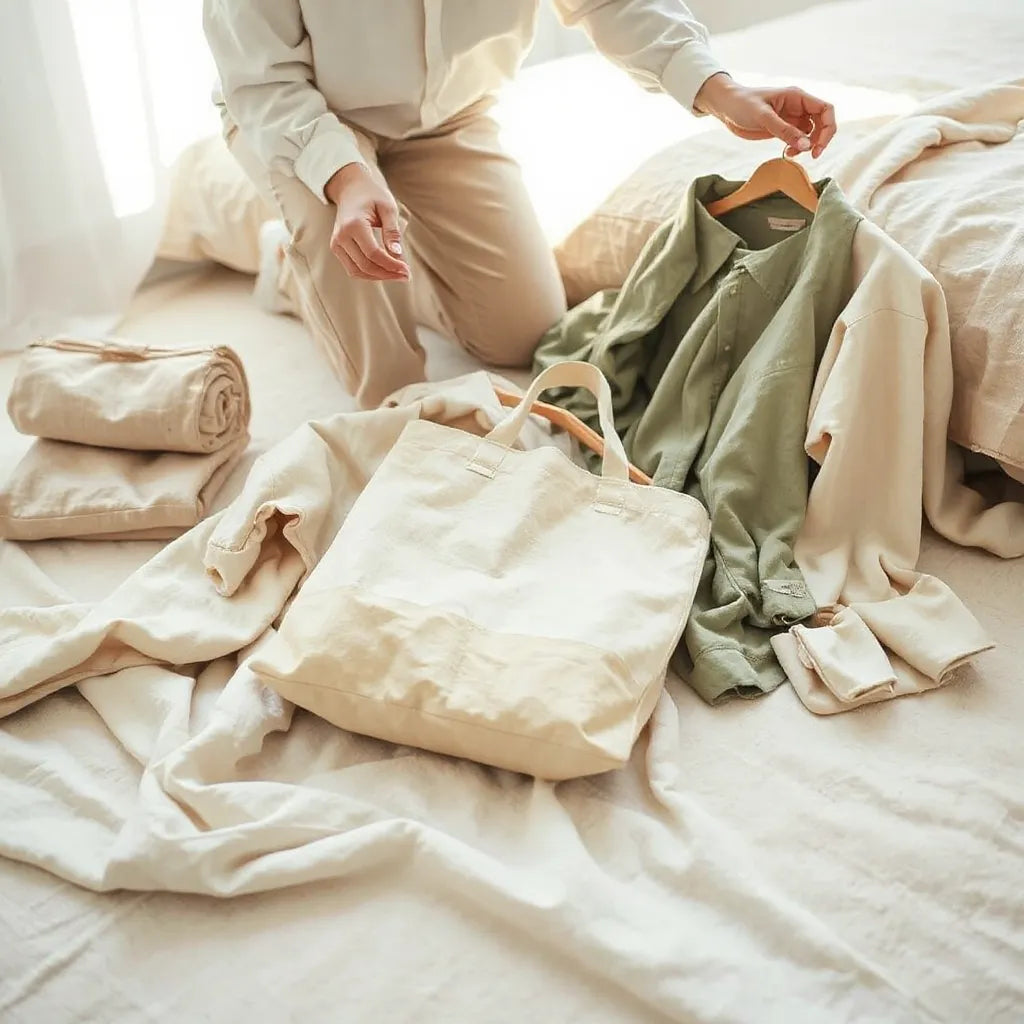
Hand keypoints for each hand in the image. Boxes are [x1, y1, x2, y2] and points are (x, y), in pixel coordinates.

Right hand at [324, 162, 408, 281]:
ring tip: (397, 274)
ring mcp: (336, 243)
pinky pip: (353, 269)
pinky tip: (384, 270)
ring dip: (378, 277)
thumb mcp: (388, 208)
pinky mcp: (336, 248)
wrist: (351, 189)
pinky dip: (369, 273)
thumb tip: (397, 255)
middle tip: (406, 275)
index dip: (391, 265)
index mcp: (354, 224)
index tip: (407, 270)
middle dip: (387, 273)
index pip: (373, 254)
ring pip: (357, 272)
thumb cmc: (372, 195)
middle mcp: (341, 236)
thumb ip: (392, 231)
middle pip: (365, 266)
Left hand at [695, 74, 836, 158]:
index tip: (817, 146)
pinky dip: (797, 149)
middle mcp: (798, 107)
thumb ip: (784, 131)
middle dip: (820, 139)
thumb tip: (806, 146)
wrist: (725, 107)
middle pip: (822, 123)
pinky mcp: (782, 130)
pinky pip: (798, 140)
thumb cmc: (742, 104)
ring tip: (792, 154)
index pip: (826, 109)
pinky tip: (787, 154)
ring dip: (807, 146)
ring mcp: (791, 119)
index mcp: (797, 97)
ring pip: (811, 134)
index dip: (828, 128)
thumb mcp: (763, 116)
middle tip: (810, 155)